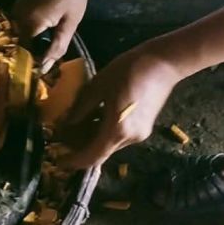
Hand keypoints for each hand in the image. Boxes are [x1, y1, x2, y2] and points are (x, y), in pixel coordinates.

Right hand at [14, 0, 89, 70]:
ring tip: (48, 52)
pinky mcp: (19, 7)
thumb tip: (44, 68)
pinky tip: (45, 37)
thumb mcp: (70, 22)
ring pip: (20, 37)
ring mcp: (15, 11)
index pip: (23, 54)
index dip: (33, 65)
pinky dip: (31, 35)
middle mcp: (16, 18)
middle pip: (19, 47)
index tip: (44, 74)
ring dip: (32, 46)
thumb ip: (57, 47)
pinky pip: (22, 27)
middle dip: (33, 57)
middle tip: (50, 64)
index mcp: (29, 23)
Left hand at [61, 45, 182, 168]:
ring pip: (110, 143)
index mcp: (117, 130)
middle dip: (81, 147)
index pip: (92, 157)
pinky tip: (96, 117)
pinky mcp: (144, 128)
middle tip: (63, 137)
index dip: (74, 161)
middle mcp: (130, 138)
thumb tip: (67, 124)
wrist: (164, 62)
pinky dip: (105, 131)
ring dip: (93, 138)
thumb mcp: (98, 86)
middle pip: (101, 151)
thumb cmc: (128, 70)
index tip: (59, 160)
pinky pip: (120, 136)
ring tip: (77, 123)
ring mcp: (139, 134)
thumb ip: (81, 108)